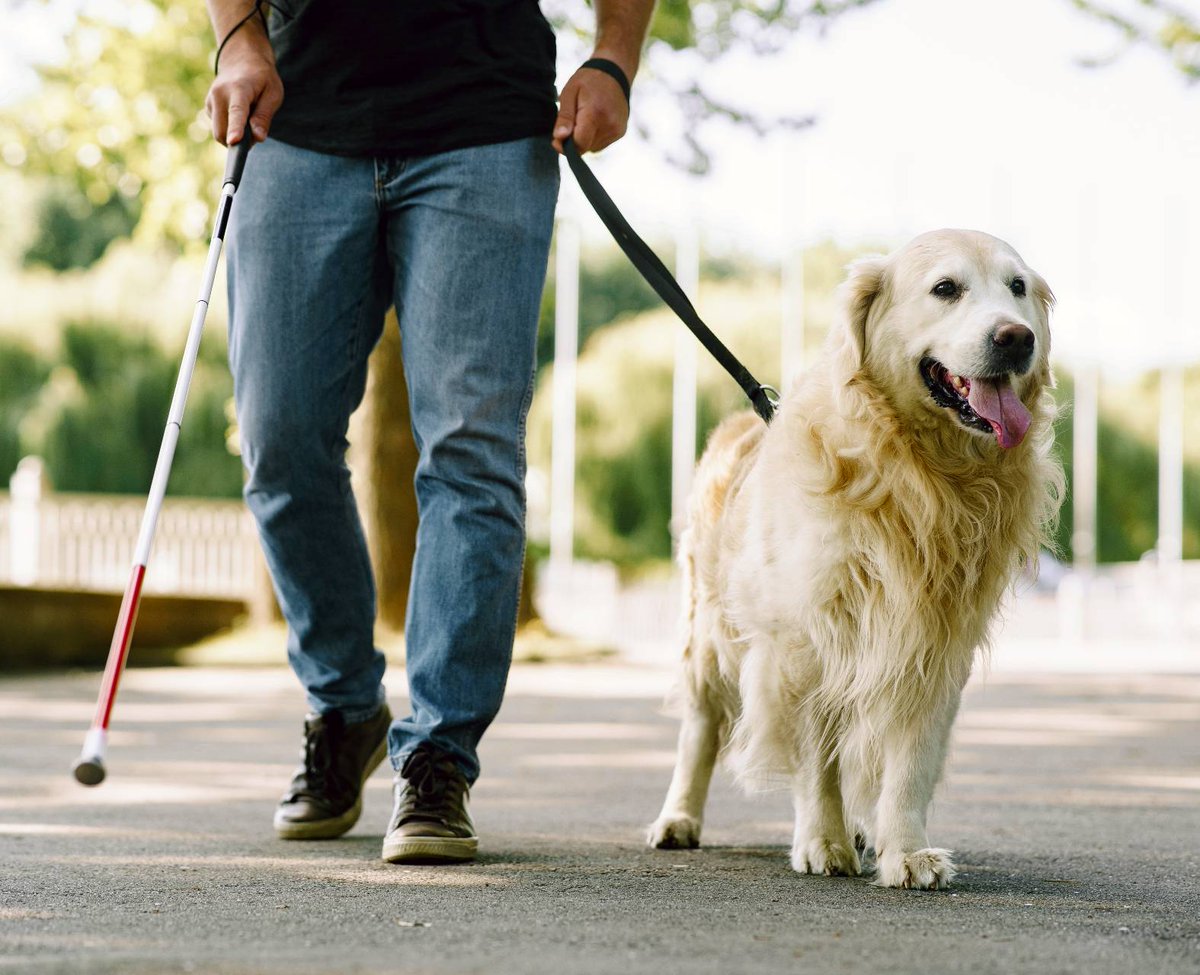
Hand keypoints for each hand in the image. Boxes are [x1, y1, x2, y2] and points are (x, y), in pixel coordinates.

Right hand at [205, 29, 283, 145]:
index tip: (234, 142)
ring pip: (219, 132)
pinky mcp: (208, 107)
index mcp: (238, 89)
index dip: (236, 129)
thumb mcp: (273, 93)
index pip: (236, 112)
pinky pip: (218, 128)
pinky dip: (230, 129)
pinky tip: (239, 115)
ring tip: (249, 118)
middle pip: (222, 131)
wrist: (241, 59)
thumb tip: (258, 137)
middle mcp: (219, 94)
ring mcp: (211, 100)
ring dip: (235, 136)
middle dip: (239, 142)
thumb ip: (264, 115)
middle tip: (256, 133)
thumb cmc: (262, 78)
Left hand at [552, 58, 631, 153]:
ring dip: (584, 138)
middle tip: (572, 120)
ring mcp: (617, 130)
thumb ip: (564, 117)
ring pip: (592, 147)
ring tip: (585, 117)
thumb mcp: (569, 92)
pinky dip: (593, 137)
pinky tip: (594, 121)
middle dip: (574, 139)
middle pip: (585, 147)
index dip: (566, 145)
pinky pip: (600, 144)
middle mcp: (610, 125)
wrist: (614, 72)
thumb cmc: (587, 81)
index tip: (557, 138)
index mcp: (595, 114)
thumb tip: (559, 138)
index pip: (579, 144)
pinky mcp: (620, 133)